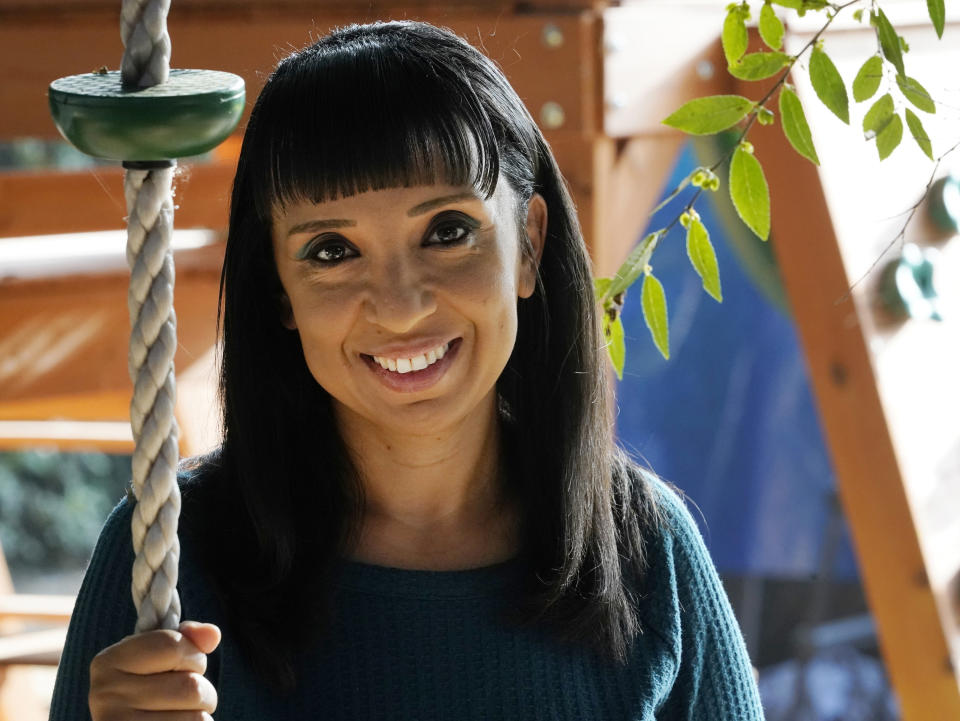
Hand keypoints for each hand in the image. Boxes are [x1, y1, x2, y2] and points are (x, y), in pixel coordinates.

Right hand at [89, 620, 220, 720]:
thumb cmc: (147, 690)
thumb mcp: (158, 659)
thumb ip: (185, 640)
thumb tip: (212, 634)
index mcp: (108, 661)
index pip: (173, 645)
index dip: (192, 654)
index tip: (182, 664)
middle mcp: (106, 695)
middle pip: (191, 685)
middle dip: (203, 689)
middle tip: (184, 696)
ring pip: (198, 717)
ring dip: (201, 714)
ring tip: (180, 714)